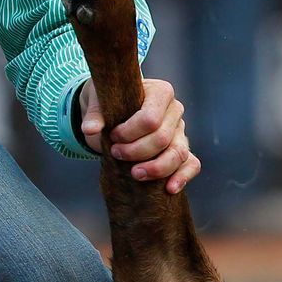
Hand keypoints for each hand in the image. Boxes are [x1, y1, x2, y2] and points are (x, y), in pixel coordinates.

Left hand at [76, 79, 200, 192]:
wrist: (114, 109)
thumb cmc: (111, 102)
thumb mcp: (100, 101)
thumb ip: (95, 115)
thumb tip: (90, 130)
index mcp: (161, 92)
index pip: (150, 118)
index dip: (130, 133)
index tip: (113, 137)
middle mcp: (175, 110)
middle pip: (163, 138)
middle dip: (137, 151)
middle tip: (116, 154)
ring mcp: (181, 131)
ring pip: (178, 153)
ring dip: (156, 168)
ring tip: (135, 175)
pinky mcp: (182, 149)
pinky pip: (191, 164)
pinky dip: (182, 177)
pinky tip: (169, 189)